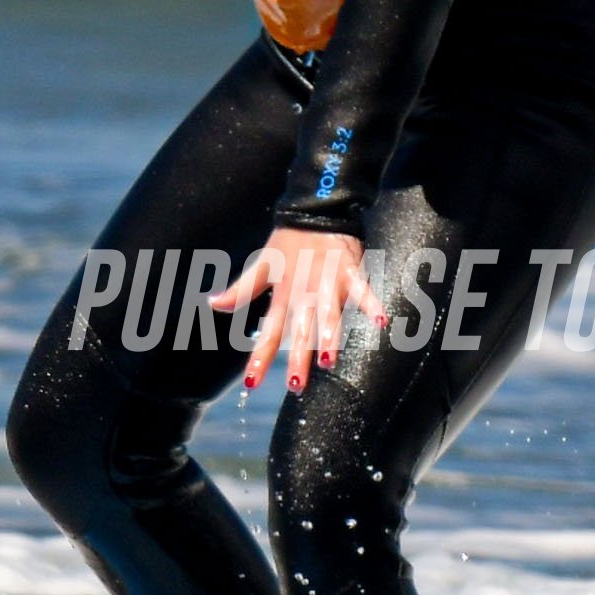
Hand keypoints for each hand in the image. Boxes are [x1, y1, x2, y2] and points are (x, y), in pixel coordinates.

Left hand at [209, 226, 383, 394]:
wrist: (314, 209)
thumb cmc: (288, 242)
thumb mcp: (262, 265)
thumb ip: (241, 289)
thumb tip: (213, 304)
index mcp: (283, 294)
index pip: (269, 332)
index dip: (259, 357)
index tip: (251, 384)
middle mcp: (303, 292)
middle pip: (300, 330)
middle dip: (298, 358)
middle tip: (295, 385)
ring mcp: (327, 282)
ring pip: (328, 314)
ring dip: (328, 337)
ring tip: (328, 361)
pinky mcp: (349, 270)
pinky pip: (361, 290)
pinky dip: (371, 304)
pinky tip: (381, 322)